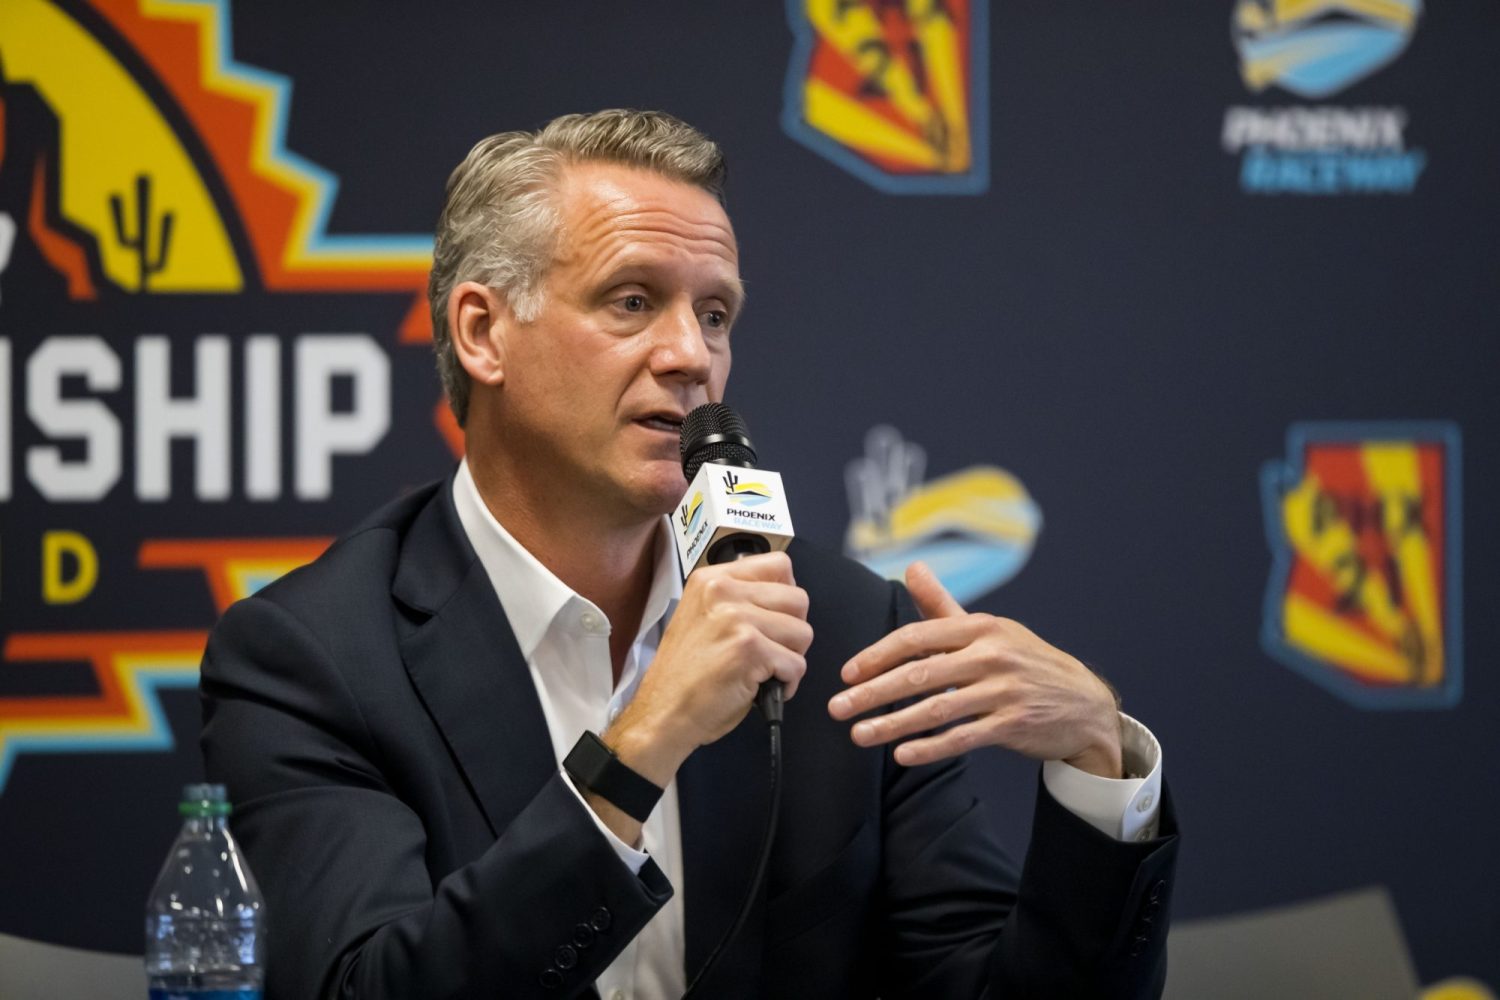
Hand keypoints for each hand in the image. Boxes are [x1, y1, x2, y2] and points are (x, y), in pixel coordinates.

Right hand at [605, 551, 810, 786]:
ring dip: (791, 658)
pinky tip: (763, 689)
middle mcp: (723, 590)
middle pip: (798, 599)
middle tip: (771, 652)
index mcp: (712, 579)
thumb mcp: (703, 616)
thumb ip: (739, 599)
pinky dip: (788, 683)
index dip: (787, 596)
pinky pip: (797, 664)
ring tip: (765, 671)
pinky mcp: (749, 649)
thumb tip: (784, 596)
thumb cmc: (685, 674)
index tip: (775, 619)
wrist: (663, 713)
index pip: (779, 564)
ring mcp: (736, 618)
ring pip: (803, 632)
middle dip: (793, 631)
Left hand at [826, 562, 1122, 776]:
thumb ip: (944, 605)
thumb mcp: (990, 629)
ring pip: (936, 709)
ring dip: (892, 724)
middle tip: (838, 708)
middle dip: (872, 692)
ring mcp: (1003, 691)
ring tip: (859, 735)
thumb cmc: (1027, 662)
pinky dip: (930, 747)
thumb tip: (912, 568)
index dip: (877, 655)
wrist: (1086, 704)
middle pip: (919, 673)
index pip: (917, 637)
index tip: (847, 673)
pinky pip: (963, 738)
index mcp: (980, 627)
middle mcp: (991, 655)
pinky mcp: (1013, 725)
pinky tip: (902, 754)